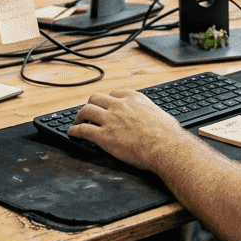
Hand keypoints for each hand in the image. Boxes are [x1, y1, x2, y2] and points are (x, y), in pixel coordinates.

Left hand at [68, 89, 193, 171]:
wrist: (166, 147)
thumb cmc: (168, 135)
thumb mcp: (160, 114)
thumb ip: (151, 113)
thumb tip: (156, 119)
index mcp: (134, 98)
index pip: (114, 93)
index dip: (107, 100)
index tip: (105, 105)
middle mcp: (119, 106)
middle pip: (96, 98)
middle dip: (90, 104)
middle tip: (88, 112)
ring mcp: (110, 120)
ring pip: (86, 110)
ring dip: (79, 116)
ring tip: (77, 121)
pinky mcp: (103, 136)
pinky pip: (83, 130)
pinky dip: (74, 131)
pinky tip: (72, 133)